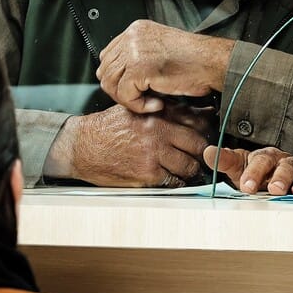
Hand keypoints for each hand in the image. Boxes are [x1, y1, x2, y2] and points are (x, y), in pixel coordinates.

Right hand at [46, 105, 209, 186]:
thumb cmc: (106, 128)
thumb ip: (160, 110)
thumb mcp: (134, 110)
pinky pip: (174, 181)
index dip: (207, 129)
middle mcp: (159, 131)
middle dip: (204, 152)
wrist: (82, 146)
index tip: (210, 134)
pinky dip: (178, 182)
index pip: (196, 119)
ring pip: (190, 165)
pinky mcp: (148, 173)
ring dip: (192, 170)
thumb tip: (190, 111)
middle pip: (198, 143)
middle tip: (205, 157)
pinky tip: (176, 179)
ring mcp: (154, 153)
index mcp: (157, 113)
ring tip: (192, 171)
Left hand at [96, 20, 232, 114]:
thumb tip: (121, 77)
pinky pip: (124, 95)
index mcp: (137, 30)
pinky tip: (156, 104)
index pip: (108, 55)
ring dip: (129, 100)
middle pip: (105, 70)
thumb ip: (139, 58)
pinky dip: (138, 105)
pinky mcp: (139, 67)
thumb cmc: (196, 62)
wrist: (213, 64)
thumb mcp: (161, 52)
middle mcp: (133, 37)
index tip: (133, 90)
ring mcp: (134, 50)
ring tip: (150, 102)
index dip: (116, 77)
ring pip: (111, 83)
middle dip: (119, 90)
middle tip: (140, 99)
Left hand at [204, 145, 292, 194]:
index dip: (254, 172)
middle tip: (275, 190)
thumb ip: (225, 161)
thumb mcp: (239, 168)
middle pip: (284, 166)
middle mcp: (286, 161)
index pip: (259, 161)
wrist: (276, 176)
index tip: (247, 186)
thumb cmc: (258, 174)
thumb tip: (208, 152)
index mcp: (265, 157)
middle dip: (280, 178)